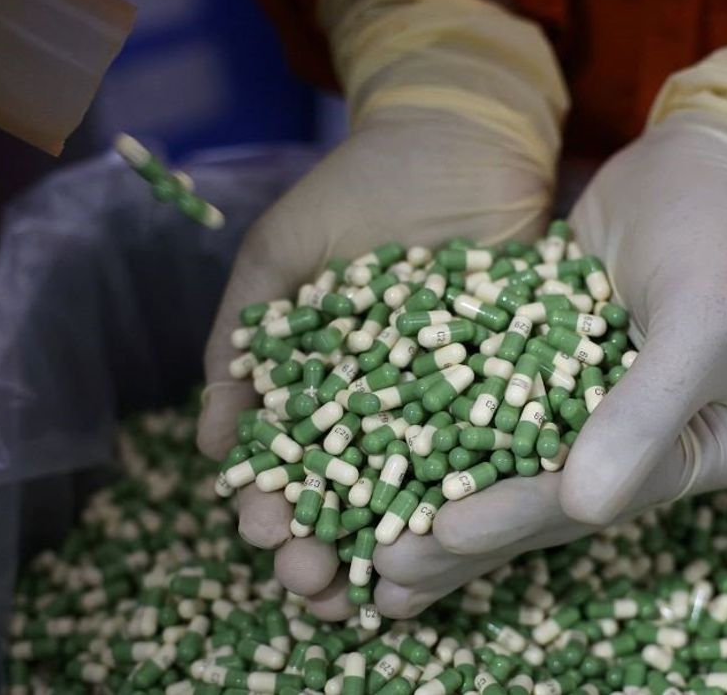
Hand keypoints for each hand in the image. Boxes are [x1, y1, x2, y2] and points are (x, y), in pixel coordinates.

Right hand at [195, 0, 567, 617]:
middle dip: (324, 549)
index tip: (264, 535)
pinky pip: (492, 462)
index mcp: (320, 386)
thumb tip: (212, 444)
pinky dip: (473, 508)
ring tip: (376, 591)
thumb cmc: (360, 188)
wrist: (463, 135)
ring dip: (392, 550)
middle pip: (348, 500)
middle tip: (315, 584)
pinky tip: (459, 551)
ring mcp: (449, 409)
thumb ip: (242, 341)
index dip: (270, 507)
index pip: (287, 465)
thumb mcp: (280, 254)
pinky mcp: (514, 395)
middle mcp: (383, 411)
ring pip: (417, 499)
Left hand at [370, 117, 726, 617]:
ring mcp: (593, 418)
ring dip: (439, 512)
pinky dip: (438, 446)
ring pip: (506, 472)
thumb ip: (646, 413)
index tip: (445, 534)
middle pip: (543, 504)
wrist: (698, 164)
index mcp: (700, 453)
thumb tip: (587, 510)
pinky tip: (380, 474)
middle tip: (384, 570)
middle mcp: (645, 450)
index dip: (518, 516)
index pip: (598, 497)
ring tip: (371, 562)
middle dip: (462, 537)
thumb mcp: (699, 320)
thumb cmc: (714, 235)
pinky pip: (487, 418)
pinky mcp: (546, 382)